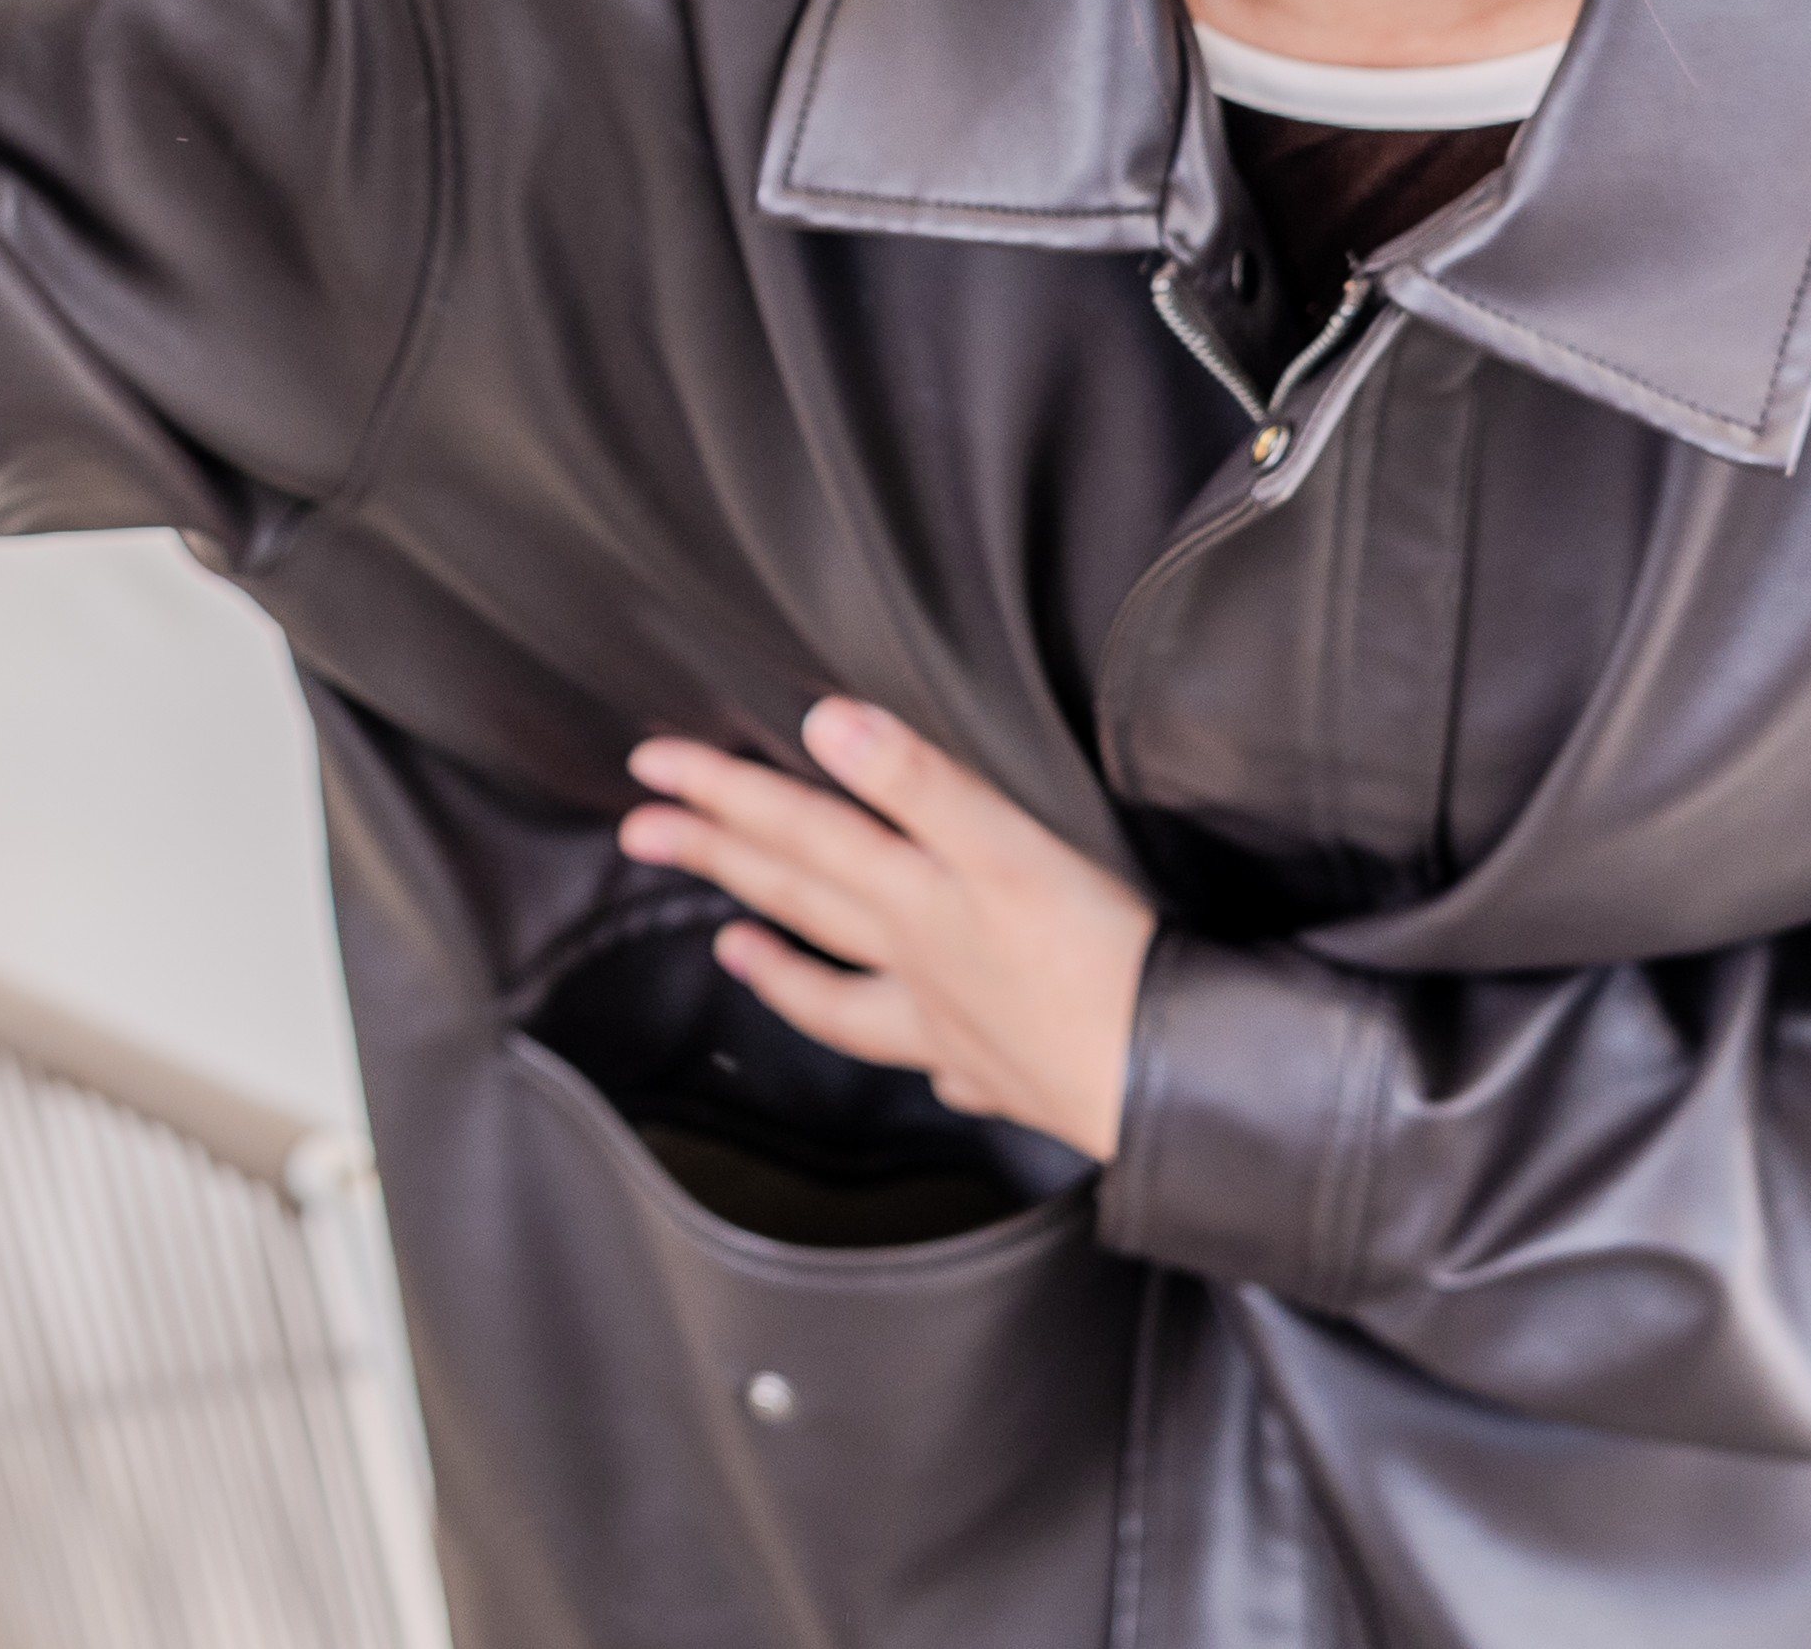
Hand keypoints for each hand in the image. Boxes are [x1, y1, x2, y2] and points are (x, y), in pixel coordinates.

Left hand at [620, 698, 1157, 1162]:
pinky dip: (914, 1059)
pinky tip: (924, 1067)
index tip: (651, 766)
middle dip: (717, 858)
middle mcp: (917, 964)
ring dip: (782, 971)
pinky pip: (938, 1067)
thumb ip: (918, 783)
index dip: (722, 792)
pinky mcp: (1009, 1075)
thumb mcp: (1009, 849)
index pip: (798, 828)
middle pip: (799, 899)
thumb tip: (827, 722)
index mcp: (914, 899)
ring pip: (846, 997)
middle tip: (641, 834)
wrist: (1169, 1087)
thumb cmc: (1099, 964)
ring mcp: (953, 1027)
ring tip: (733, 952)